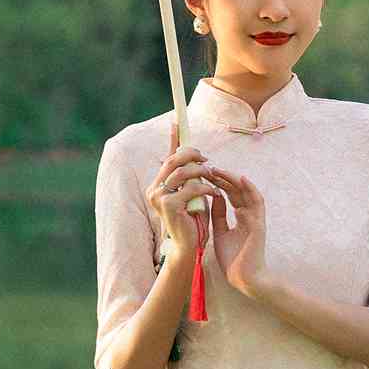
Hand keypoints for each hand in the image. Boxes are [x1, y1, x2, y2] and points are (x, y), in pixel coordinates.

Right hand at [144, 143, 221, 259]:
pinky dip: (206, 188)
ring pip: (183, 172)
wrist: (188, 247)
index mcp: (157, 186)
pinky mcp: (169, 206)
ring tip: (212, 176)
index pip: (166, 157)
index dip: (173, 139)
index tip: (178, 121)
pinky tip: (215, 192)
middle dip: (192, 154)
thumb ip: (191, 178)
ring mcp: (159, 197)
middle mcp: (154, 190)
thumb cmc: (192, 221)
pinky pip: (191, 188)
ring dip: (201, 172)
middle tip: (206, 158)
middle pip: (173, 160)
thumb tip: (196, 158)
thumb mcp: (192, 194)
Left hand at [198, 164, 269, 299]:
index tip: (206, 175)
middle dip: (225, 178)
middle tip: (210, 168)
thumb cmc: (233, 259)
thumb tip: (213, 197)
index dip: (220, 184)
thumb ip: (219, 216)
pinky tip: (239, 184)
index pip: (232, 195)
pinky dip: (249, 194)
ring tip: (221, 171)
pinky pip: (256, 206)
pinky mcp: (259, 227)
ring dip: (235, 181)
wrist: (243, 279)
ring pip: (249, 194)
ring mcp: (256, 220)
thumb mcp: (220, 233)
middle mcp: (250, 216)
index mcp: (242, 218)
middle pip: (239, 191)